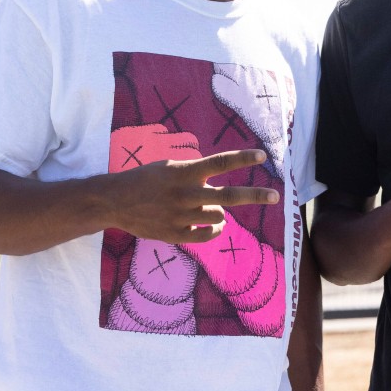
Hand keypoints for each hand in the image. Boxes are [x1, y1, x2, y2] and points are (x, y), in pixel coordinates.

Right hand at [104, 141, 277, 243]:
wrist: (115, 201)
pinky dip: (214, 230)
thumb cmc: (146, 180)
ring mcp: (181, 216)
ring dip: (219, 213)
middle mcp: (185, 193)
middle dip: (255, 196)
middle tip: (275, 196)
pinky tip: (210, 226)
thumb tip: (220, 190)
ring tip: (205, 207)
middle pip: (229, 196)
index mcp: (184, 172)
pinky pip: (207, 234)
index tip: (263, 156)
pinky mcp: (176, 235)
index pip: (219, 163)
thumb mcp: (170, 167)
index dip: (242, 158)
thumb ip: (195, 174)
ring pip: (219, 216)